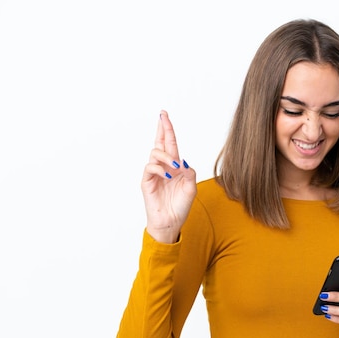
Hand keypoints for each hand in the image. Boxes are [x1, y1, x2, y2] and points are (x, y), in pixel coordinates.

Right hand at [141, 110, 196, 242]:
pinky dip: (159, 168)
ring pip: (155, 152)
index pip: (170, 144)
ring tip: (174, 166)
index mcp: (174, 166)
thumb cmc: (180, 206)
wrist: (171, 222)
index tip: (165, 116)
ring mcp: (154, 173)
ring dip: (166, 155)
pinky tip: (167, 175)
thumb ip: (189, 173)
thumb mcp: (191, 188)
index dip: (168, 130)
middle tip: (162, 115)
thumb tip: (181, 161)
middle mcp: (164, 167)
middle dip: (162, 128)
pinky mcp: (147, 182)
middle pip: (160, 142)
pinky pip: (150, 167)